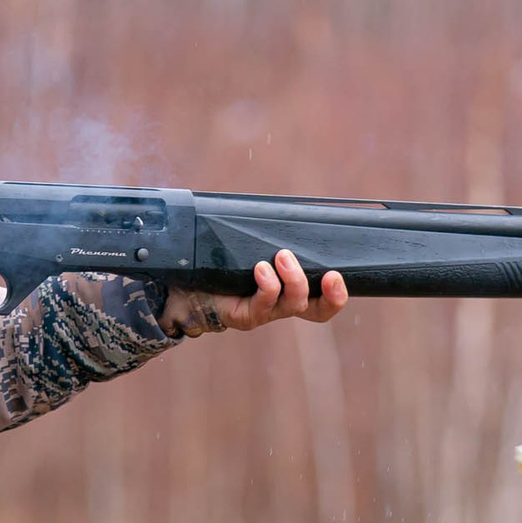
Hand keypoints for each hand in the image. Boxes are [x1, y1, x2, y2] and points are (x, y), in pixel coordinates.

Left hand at [158, 249, 347, 336]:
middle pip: (316, 311)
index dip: (336, 295)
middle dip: (330, 296)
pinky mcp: (244, 316)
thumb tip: (290, 206)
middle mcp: (280, 305)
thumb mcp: (251, 246)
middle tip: (330, 274)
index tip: (336, 275)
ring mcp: (263, 313)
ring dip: (294, 279)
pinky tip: (261, 269)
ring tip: (282, 256)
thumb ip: (271, 235)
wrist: (184, 282)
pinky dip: (267, 285)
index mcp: (289, 290)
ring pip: (292, 305)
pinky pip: (262, 305)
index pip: (323, 301)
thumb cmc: (222, 261)